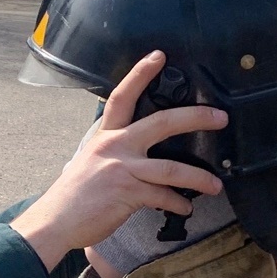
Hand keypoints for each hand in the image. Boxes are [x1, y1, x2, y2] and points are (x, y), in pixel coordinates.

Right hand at [11, 52, 226, 274]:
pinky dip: (178, 203)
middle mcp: (115, 147)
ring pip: (172, 168)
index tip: (159, 56)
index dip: (140, 74)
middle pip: (162, 122)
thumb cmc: (72, 197)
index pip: (122, 97)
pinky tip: (185, 208)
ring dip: (199, 177)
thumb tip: (137, 156)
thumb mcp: (89, 163)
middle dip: (195, 118)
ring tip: (215, 185)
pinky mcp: (129, 194)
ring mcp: (123, 170)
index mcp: (105, 137)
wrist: (56, 221)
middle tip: (220, 117)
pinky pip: (163, 196)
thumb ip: (113, 154)